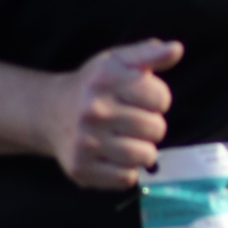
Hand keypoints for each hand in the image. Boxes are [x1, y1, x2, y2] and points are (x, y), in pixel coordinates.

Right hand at [44, 38, 182, 190]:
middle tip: (133, 122)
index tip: (141, 99)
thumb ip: (149, 53)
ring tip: (128, 140)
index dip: (157, 99)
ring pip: (144, 156)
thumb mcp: (117, 61)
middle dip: (151, 126)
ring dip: (143, 151)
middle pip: (156, 129)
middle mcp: (93, 110)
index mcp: (106, 79)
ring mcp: (85, 141)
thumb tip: (176, 49)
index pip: (161, 98)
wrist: (51, 112)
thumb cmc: (93, 87)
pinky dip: (127, 170)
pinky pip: (126, 178)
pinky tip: (114, 156)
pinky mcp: (81, 168)